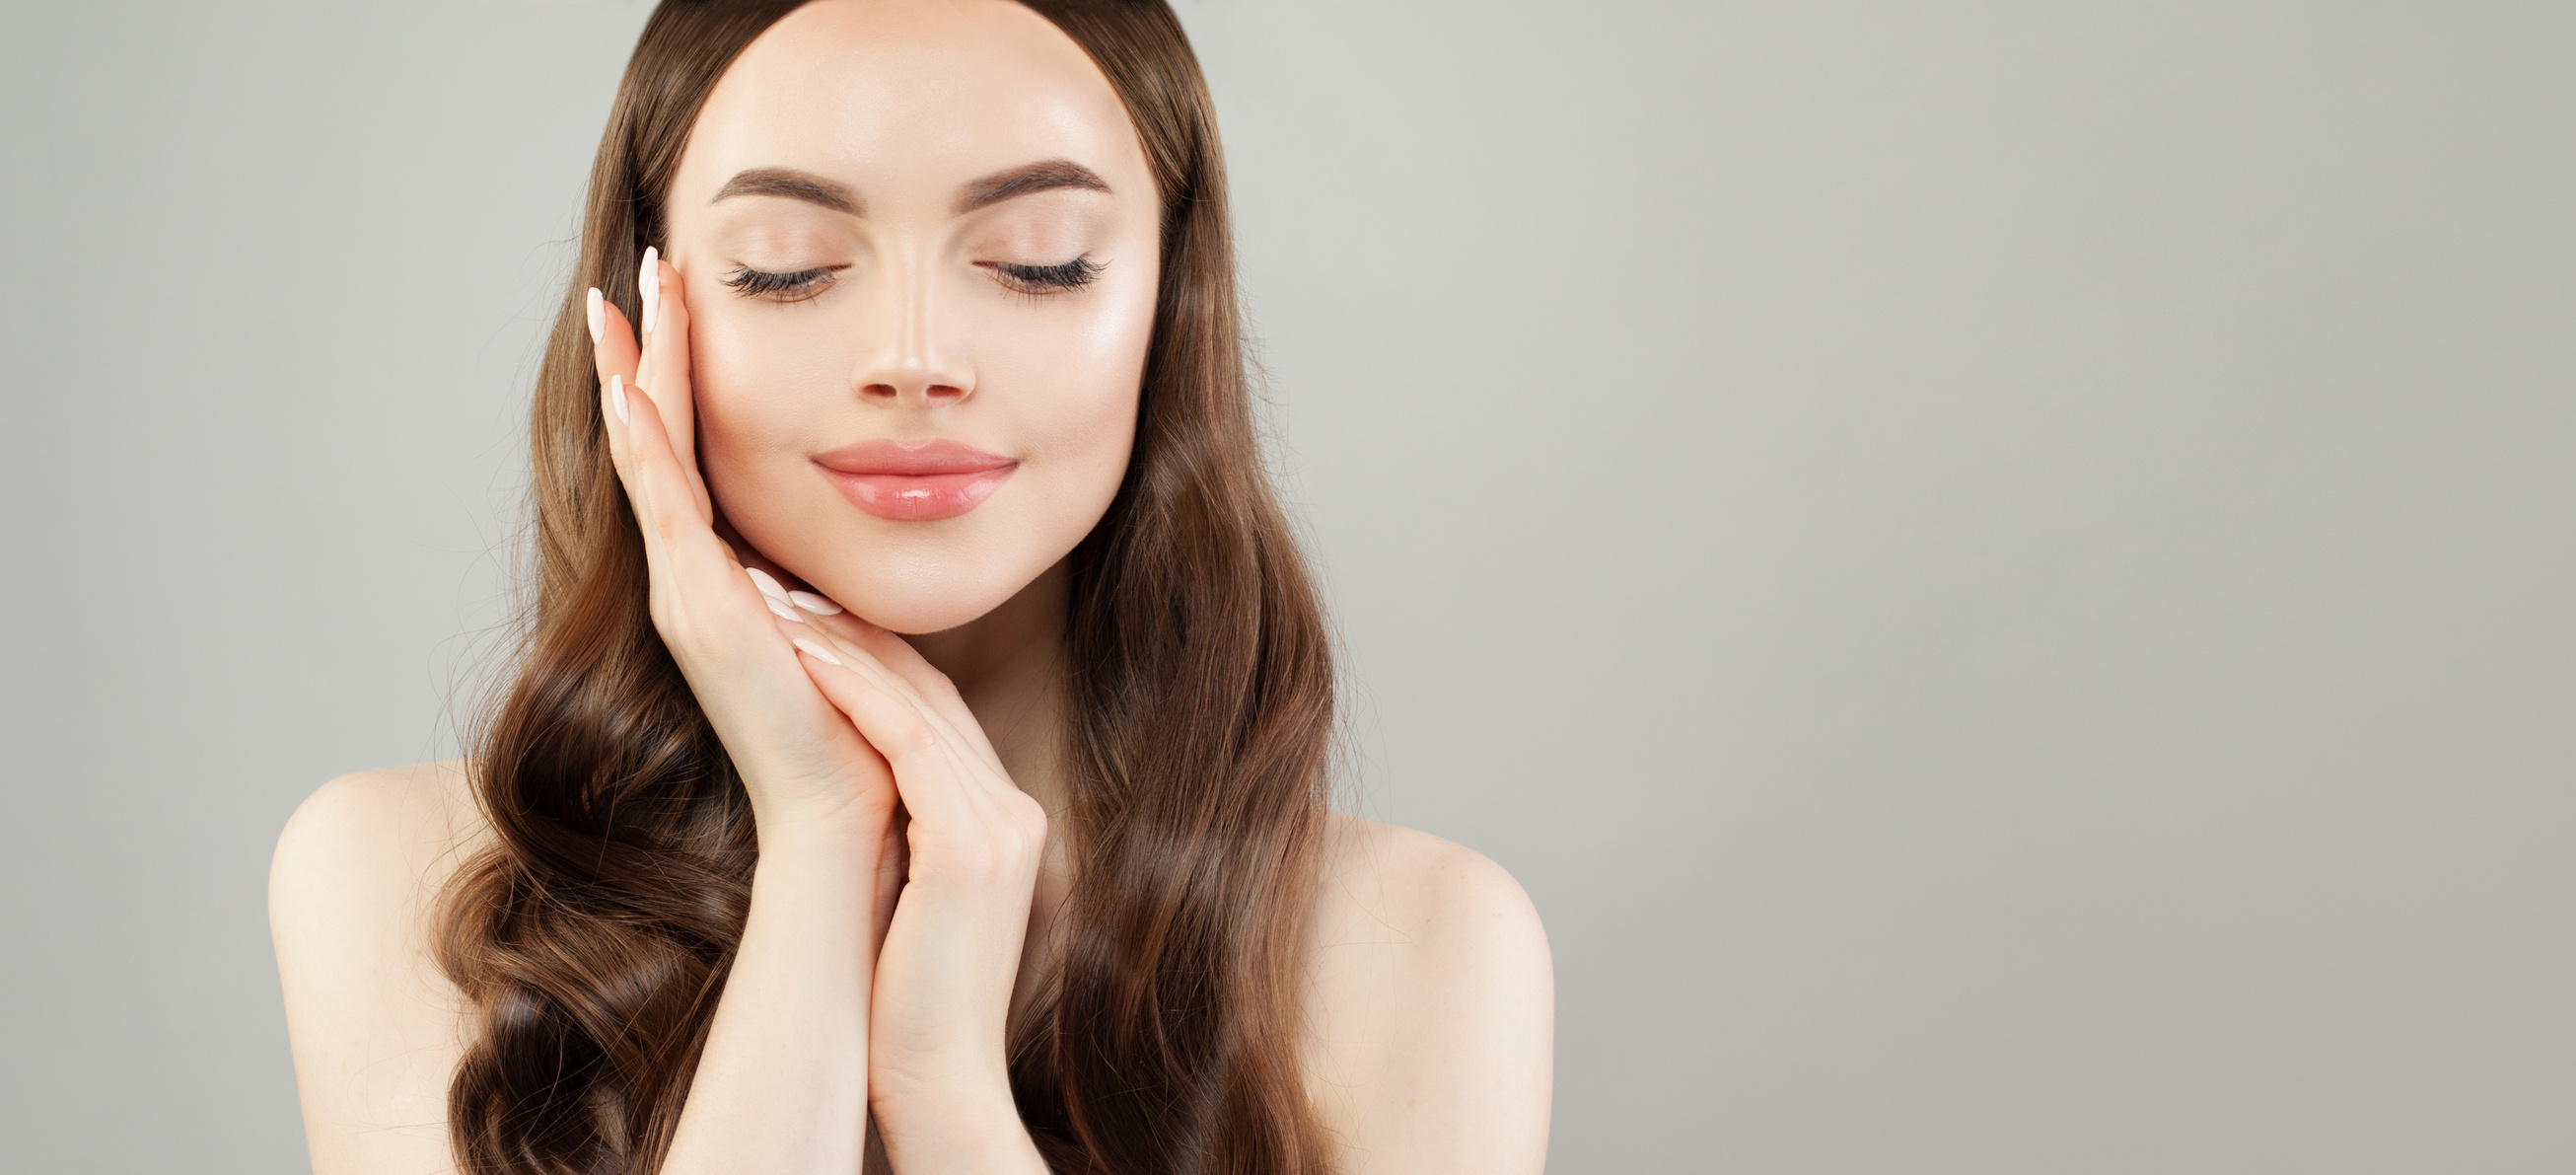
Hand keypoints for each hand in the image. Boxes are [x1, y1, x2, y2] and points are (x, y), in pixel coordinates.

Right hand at [589, 249, 896, 836]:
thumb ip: (829, 586)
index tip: (677, 303)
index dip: (680, 379)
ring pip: (648, 456)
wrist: (850, 819)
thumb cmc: (863, 739)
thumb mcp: (847, 632)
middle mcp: (690, 580)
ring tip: (624, 297)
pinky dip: (643, 441)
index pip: (690, 456)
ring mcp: (686, 593)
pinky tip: (629, 385)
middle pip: (655, 439)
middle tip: (639, 267)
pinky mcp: (701, 611)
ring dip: (636, 371)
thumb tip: (843, 543)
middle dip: (647, 350)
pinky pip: (662, 506)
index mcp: (724, 582)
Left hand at [778, 612, 1050, 1164]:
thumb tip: (859, 810)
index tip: (807, 617)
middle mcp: (1012, 811)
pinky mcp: (970, 847)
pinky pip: (911, 743)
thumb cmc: (908, 1008)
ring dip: (842, 647)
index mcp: (1002, 823)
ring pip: (918, 704)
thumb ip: (908, 843)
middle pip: (933, 692)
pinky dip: (856, 694)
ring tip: (776, 604)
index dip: (872, 659)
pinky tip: (802, 659)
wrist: (940, 1083)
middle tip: (783, 583)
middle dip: (855, 633)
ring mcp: (1000, 826)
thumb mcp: (913, 905)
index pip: (938, 714)